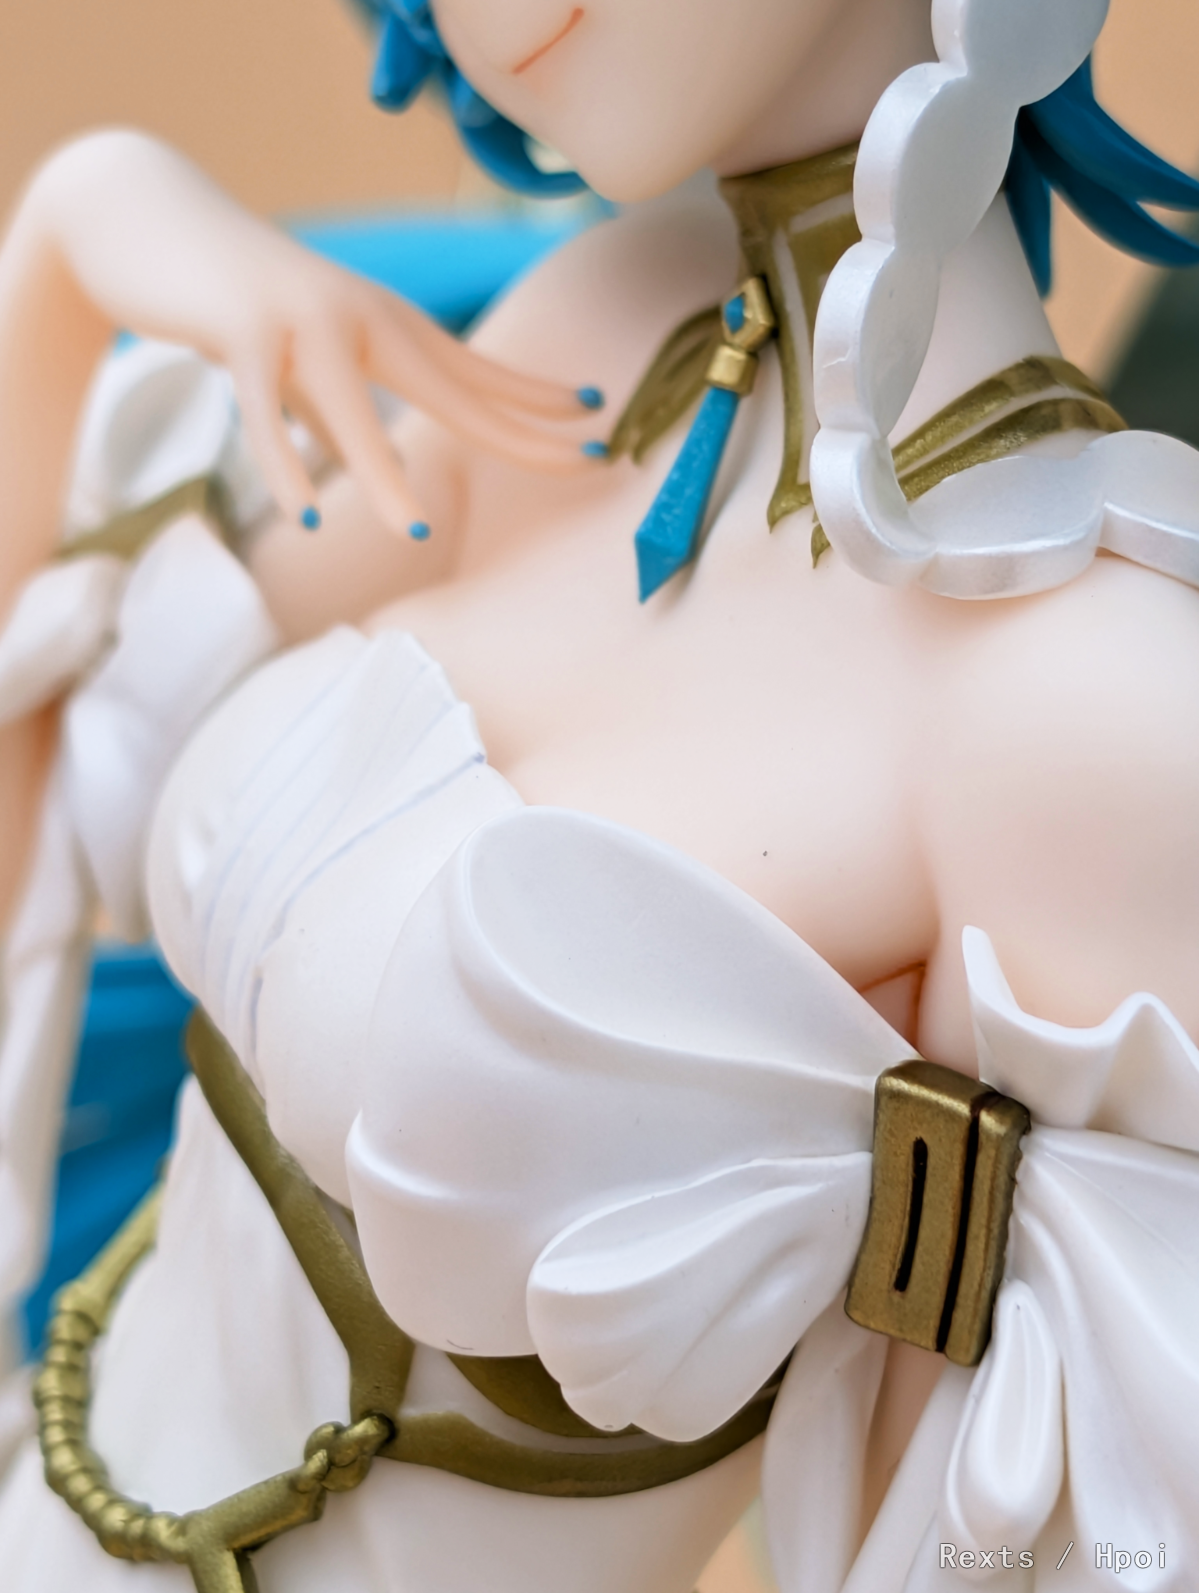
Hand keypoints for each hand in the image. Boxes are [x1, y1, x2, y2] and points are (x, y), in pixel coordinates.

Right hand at [26, 130, 599, 533]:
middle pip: (451, 386)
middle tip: (583, 462)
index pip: (476, 372)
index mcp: (385, 327)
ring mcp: (303, 320)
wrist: (151, 222)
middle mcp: (361, 318)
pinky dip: (280, 462)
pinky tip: (306, 515)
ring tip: (410, 530)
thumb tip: (379, 469)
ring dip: (378, 471)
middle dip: (519, 429)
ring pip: (349, 406)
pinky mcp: (240, 329)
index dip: (535, 396)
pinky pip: (262, 409)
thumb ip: (345, 415)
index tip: (597, 417)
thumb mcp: (309, 365)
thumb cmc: (242, 307)